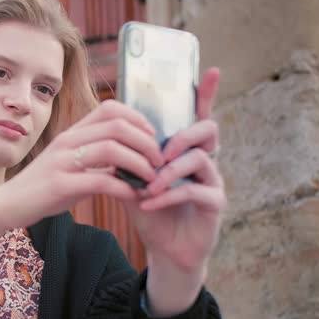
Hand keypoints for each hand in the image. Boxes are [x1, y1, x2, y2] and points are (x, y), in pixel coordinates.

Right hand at [0, 99, 164, 229]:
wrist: (8, 205)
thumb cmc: (43, 187)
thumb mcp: (70, 164)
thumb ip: (96, 157)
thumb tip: (132, 157)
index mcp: (71, 133)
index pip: (111, 108)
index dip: (138, 120)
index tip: (152, 140)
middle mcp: (67, 141)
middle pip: (117, 126)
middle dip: (147, 143)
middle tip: (160, 162)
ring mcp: (62, 162)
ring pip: (112, 150)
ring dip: (140, 164)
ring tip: (152, 180)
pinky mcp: (60, 185)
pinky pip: (101, 180)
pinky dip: (124, 188)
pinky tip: (134, 197)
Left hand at [126, 68, 225, 316]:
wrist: (164, 248)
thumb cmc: (151, 210)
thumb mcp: (132, 181)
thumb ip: (124, 159)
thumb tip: (103, 137)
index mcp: (185, 150)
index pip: (198, 116)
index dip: (206, 94)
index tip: (212, 70)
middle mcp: (205, 161)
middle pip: (208, 130)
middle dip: (182, 136)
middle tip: (159, 152)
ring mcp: (213, 182)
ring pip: (201, 160)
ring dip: (169, 170)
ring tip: (147, 185)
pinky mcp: (215, 205)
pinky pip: (195, 192)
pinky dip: (168, 195)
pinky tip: (148, 203)